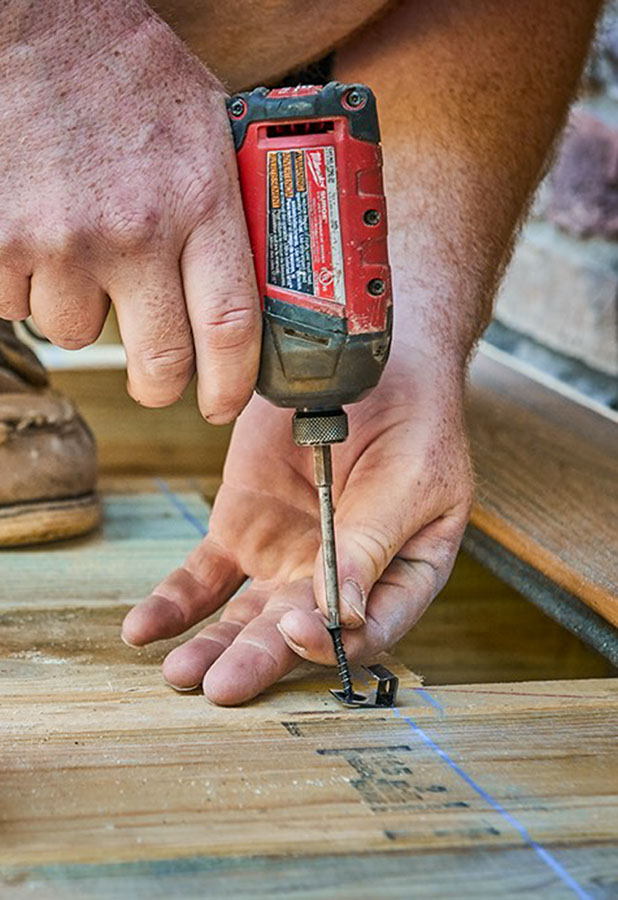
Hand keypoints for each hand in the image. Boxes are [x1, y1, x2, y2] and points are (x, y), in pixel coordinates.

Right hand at [0, 1, 258, 420]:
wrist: (32, 22)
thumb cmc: (124, 68)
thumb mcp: (207, 123)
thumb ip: (233, 200)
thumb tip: (265, 262)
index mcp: (201, 200)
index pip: (231, 326)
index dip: (231, 383)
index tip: (224, 403)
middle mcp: (136, 229)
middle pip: (159, 359)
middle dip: (160, 386)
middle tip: (159, 382)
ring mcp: (64, 239)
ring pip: (77, 330)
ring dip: (83, 310)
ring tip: (83, 252)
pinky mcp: (2, 241)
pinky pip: (18, 302)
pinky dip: (27, 284)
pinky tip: (39, 232)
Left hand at [122, 339, 472, 703]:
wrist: (371, 360)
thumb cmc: (413, 418)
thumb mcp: (409, 478)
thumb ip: (372, 544)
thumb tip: (342, 616)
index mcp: (399, 574)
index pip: (370, 627)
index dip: (333, 640)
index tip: (297, 631)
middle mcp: (340, 578)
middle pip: (298, 631)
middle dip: (259, 660)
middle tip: (222, 686)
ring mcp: (286, 556)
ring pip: (246, 616)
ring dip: (213, 645)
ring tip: (180, 672)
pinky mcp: (242, 528)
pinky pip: (204, 576)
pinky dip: (176, 602)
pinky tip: (147, 629)